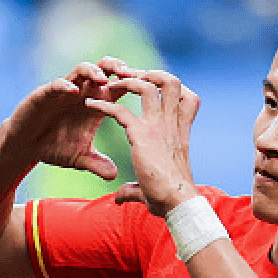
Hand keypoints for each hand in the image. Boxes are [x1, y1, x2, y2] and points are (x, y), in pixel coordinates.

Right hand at [3, 57, 136, 178]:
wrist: (26, 146)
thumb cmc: (55, 148)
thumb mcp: (80, 159)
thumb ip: (97, 164)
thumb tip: (115, 175)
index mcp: (96, 104)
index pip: (118, 87)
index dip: (132, 84)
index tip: (146, 87)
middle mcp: (83, 93)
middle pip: (104, 70)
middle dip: (117, 68)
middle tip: (129, 73)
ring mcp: (64, 91)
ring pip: (82, 70)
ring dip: (93, 71)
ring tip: (103, 79)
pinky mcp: (45, 94)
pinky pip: (56, 85)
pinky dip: (65, 86)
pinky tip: (73, 92)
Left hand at [85, 70, 199, 216]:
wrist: (178, 204)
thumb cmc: (171, 199)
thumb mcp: (155, 184)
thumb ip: (134, 187)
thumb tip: (118, 198)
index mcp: (180, 131)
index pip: (188, 97)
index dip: (173, 90)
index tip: (155, 91)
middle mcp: (172, 124)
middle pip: (171, 82)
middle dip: (150, 74)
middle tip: (130, 78)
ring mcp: (158, 126)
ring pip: (146, 85)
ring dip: (126, 81)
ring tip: (109, 84)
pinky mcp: (142, 134)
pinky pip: (119, 109)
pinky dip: (102, 104)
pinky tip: (90, 105)